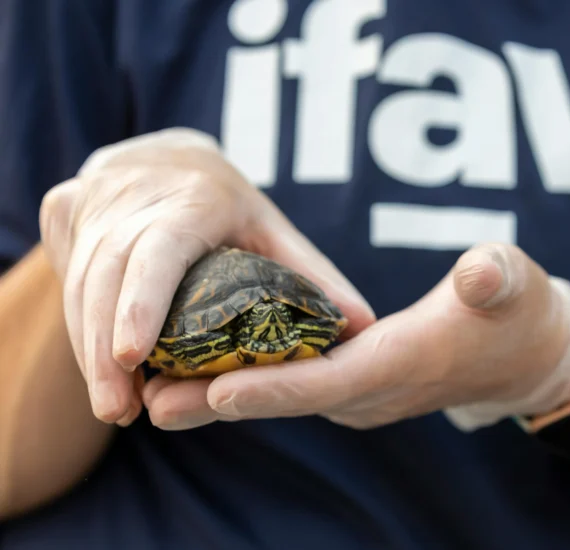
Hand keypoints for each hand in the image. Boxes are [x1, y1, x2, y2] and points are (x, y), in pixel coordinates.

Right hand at [39, 128, 375, 426]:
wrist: (168, 156)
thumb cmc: (229, 205)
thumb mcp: (274, 231)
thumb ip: (314, 277)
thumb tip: (363, 325)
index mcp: (193, 199)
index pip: (160, 250)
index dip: (142, 301)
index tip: (132, 355)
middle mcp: (135, 195)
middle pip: (109, 274)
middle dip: (105, 347)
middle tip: (119, 409)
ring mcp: (94, 200)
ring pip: (78, 279)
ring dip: (87, 345)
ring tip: (110, 405)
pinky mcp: (65, 210)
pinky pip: (65, 275)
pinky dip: (77, 324)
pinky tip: (97, 367)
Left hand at [147, 243, 569, 430]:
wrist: (524, 355)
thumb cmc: (517, 312)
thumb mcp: (514, 283)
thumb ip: (494, 279)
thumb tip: (478, 277)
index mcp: (403, 363)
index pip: (329, 382)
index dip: (272, 387)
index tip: (212, 388)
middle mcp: (375, 391)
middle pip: (287, 399)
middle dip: (218, 402)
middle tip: (149, 399)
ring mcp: (362, 394)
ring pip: (281, 398)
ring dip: (218, 397)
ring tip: (152, 390)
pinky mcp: (353, 386)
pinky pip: (291, 388)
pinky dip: (245, 382)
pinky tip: (199, 370)